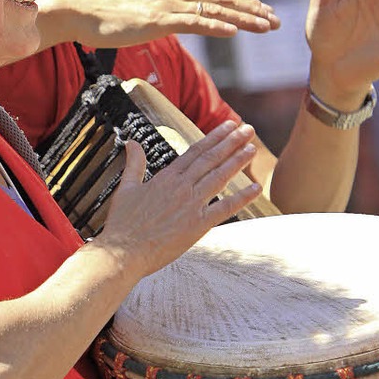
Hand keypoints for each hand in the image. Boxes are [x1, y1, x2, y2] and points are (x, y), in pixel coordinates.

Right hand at [37, 0, 279, 49]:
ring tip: (266, 26)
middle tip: (277, 21)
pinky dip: (215, 25)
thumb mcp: (144, 13)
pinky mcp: (157, 19)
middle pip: (223, 0)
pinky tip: (232, 32)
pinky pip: (192, 22)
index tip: (265, 13)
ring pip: (214, 10)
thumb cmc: (107, 15)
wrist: (80, 10)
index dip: (243, 5)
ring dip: (244, 18)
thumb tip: (176, 22)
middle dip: (253, 11)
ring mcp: (167, 4)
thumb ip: (165, 16)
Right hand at [94, 120, 261, 279]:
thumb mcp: (126, 188)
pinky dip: (242, 198)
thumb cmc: (122, 223)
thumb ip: (134, 163)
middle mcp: (182, 186)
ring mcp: (191, 204)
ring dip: (238, 161)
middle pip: (212, 159)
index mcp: (166, 177)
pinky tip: (256, 188)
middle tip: (248, 130)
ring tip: (252, 148)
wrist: (123, 251)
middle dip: (232, 142)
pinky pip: (225, 208)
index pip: (196, 151)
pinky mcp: (198, 225)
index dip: (214, 137)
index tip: (228, 127)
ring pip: (220, 177)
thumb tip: (131, 142)